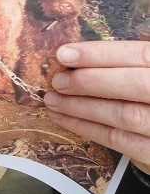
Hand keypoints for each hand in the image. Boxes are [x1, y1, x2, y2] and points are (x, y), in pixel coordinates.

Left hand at [43, 40, 149, 174]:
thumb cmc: (148, 96)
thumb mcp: (144, 73)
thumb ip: (124, 66)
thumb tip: (74, 57)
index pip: (139, 55)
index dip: (100, 54)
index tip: (64, 53)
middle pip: (132, 85)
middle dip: (88, 81)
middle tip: (58, 81)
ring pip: (122, 114)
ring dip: (81, 106)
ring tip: (53, 99)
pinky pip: (117, 140)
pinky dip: (85, 127)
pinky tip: (63, 118)